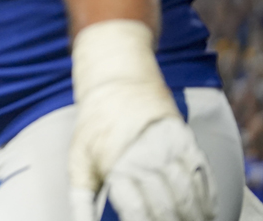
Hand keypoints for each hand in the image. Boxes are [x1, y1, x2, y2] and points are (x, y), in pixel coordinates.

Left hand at [69, 21, 214, 220]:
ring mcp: (168, 149)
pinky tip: (206, 210)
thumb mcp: (78, 158)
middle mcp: (145, 159)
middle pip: (167, 208)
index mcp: (116, 167)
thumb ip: (81, 198)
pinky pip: (202, 174)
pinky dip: (206, 196)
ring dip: (191, 216)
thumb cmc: (93, 123)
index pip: (138, 212)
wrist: (116, 78)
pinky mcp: (184, 140)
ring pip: (188, 195)